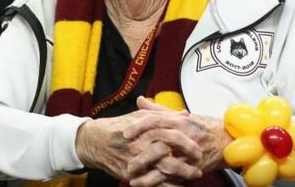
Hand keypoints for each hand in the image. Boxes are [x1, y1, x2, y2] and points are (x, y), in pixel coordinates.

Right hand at [74, 108, 202, 183]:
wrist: (95, 142)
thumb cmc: (120, 126)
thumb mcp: (141, 117)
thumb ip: (163, 115)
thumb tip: (184, 114)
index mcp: (145, 130)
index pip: (171, 134)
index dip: (186, 141)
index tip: (198, 146)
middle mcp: (141, 145)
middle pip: (169, 155)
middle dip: (187, 160)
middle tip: (199, 161)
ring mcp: (135, 161)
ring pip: (162, 171)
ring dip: (181, 174)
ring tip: (195, 174)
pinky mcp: (130, 174)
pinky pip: (152, 183)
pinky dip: (167, 186)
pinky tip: (178, 186)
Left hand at [123, 97, 232, 184]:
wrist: (227, 140)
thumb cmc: (203, 126)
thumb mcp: (182, 115)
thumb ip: (159, 109)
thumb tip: (140, 100)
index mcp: (179, 120)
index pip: (155, 121)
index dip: (139, 127)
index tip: (125, 134)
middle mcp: (183, 135)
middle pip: (158, 144)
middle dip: (140, 153)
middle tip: (125, 158)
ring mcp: (188, 153)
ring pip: (165, 164)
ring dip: (147, 172)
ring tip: (131, 177)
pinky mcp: (192, 167)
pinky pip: (174, 176)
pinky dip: (160, 181)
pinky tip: (147, 184)